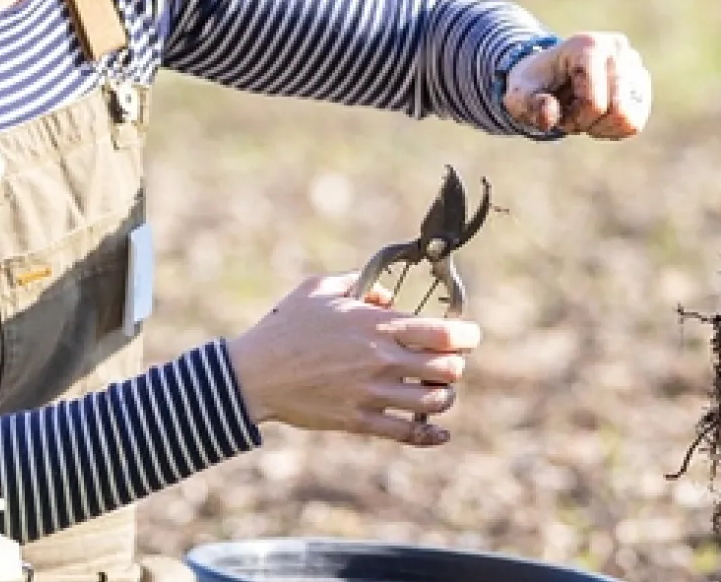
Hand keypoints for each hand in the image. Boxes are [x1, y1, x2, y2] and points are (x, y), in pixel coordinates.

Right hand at [225, 273, 481, 446]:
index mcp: (377, 325)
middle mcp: (381, 360)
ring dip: (443, 397)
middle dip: (456, 366)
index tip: (468, 336)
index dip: (467, 336)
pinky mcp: (358, 420)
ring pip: (434, 402)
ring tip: (435, 391)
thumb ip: (360, 285)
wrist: (252, 374)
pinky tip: (439, 432)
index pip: (445, 333)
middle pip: (448, 369)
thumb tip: (388, 296)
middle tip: (448, 363)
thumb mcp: (320, 290)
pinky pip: (407, 433)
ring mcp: (371, 393)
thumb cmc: (285, 327)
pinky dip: (430, 434)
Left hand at [503, 32, 651, 139]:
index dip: (575, 119)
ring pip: (629, 117)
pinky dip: (615, 127)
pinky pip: (636, 121)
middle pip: (616, 111)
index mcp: (588, 45)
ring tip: (585, 114)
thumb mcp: (519, 95)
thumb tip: (550, 114)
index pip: (594, 103)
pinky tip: (599, 117)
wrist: (548, 75)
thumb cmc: (534, 85)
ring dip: (603, 126)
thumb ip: (529, 106)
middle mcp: (617, 48)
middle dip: (590, 123)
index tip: (558, 111)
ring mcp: (634, 63)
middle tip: (571, 114)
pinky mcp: (641, 80)